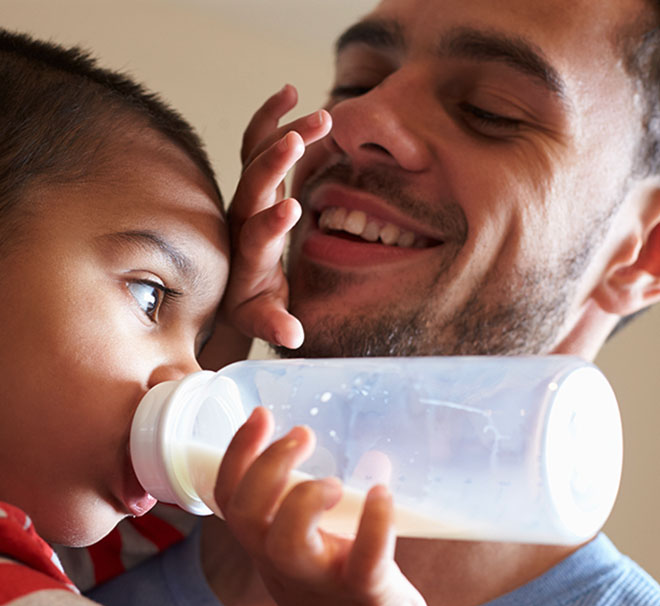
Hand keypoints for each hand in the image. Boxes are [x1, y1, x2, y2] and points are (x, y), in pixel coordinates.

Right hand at [214, 406, 431, 605]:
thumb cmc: (336, 594)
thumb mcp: (309, 550)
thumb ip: (325, 507)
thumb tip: (372, 453)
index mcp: (266, 545)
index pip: (230, 495)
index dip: (237, 453)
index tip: (260, 414)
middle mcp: (282, 562)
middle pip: (248, 511)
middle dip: (268, 465)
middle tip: (302, 435)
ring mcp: (320, 579)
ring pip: (288, 541)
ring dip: (304, 499)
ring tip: (333, 482)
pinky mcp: (363, 593)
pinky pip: (363, 559)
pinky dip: (374, 525)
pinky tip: (383, 494)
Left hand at [222, 85, 331, 349]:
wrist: (229, 284)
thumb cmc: (250, 305)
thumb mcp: (262, 318)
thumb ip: (276, 323)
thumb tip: (294, 336)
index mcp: (247, 258)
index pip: (255, 237)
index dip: (271, 223)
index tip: (291, 207)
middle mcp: (241, 223)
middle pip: (252, 189)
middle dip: (273, 164)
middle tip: (298, 138)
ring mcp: (246, 200)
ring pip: (257, 159)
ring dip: (284, 133)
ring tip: (322, 116)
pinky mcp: (255, 185)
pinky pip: (256, 146)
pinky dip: (270, 119)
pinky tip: (289, 93)